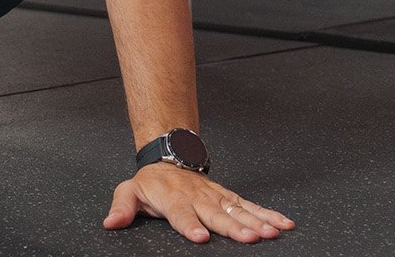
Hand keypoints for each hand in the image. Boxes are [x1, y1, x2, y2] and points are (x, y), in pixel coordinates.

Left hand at [104, 164, 294, 243]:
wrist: (169, 158)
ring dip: (257, 221)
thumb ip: (122, 207)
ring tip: (273, 232)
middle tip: (250, 237)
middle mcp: (198, 198)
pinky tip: (284, 224)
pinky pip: (251, 206)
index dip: (189, 225)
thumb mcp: (130, 191)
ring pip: (238, 210)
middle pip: (216, 215)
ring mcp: (216, 197)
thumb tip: (110, 222)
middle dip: (233, 227)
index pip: (181, 214)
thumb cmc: (151, 182)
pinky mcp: (229, 197)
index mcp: (173, 199)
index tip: (200, 237)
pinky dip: (268, 214)